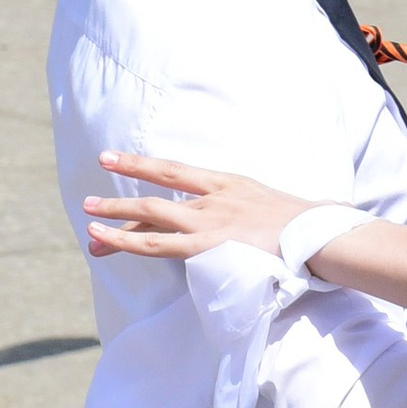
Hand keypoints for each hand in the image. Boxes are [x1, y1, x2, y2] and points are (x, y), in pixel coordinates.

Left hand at [82, 152, 308, 262]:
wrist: (320, 236)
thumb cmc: (314, 229)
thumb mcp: (289, 211)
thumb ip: (273, 214)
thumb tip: (293, 220)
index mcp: (232, 185)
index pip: (180, 173)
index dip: (147, 166)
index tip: (119, 161)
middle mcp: (215, 198)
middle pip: (158, 193)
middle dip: (122, 198)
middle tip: (90, 203)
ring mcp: (208, 221)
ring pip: (149, 214)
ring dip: (114, 216)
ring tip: (86, 219)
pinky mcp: (205, 246)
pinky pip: (155, 243)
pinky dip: (125, 240)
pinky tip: (102, 239)